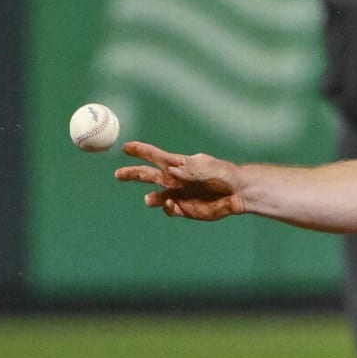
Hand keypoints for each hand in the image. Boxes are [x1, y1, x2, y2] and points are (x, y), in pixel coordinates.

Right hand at [115, 141, 245, 220]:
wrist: (238, 192)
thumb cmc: (224, 174)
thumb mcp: (207, 168)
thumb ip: (189, 170)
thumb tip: (171, 170)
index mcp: (178, 164)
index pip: (155, 156)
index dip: (140, 151)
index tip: (126, 147)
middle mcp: (174, 179)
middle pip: (148, 175)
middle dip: (132, 174)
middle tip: (118, 174)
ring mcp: (178, 194)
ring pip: (156, 196)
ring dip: (151, 198)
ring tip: (150, 199)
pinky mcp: (184, 208)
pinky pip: (170, 210)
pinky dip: (168, 208)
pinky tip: (172, 205)